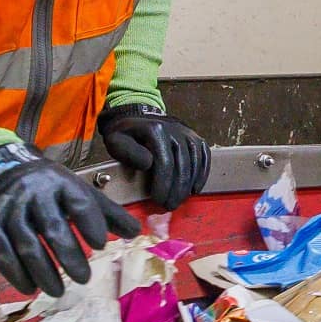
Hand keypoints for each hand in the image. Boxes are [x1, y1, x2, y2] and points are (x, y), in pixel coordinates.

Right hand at [0, 142, 142, 296]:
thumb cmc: (50, 189)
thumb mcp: (80, 192)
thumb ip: (108, 213)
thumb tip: (137, 233)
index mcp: (62, 184)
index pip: (79, 203)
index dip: (91, 224)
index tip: (100, 245)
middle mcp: (34, 195)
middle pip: (52, 227)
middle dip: (69, 255)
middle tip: (84, 278)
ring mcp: (10, 211)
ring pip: (26, 244)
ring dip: (43, 271)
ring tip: (59, 291)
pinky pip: (1, 253)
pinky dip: (16, 273)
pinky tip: (30, 288)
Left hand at [96, 103, 210, 210]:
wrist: (136, 115)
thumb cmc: (125, 134)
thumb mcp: (116, 141)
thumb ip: (128, 152)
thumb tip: (148, 164)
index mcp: (156, 130)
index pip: (165, 162)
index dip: (163, 184)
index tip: (157, 200)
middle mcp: (175, 129)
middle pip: (182, 165)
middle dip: (176, 190)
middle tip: (169, 206)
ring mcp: (187, 132)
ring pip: (195, 162)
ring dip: (188, 185)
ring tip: (179, 200)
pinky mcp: (194, 137)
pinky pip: (204, 156)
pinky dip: (202, 173)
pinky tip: (195, 188)